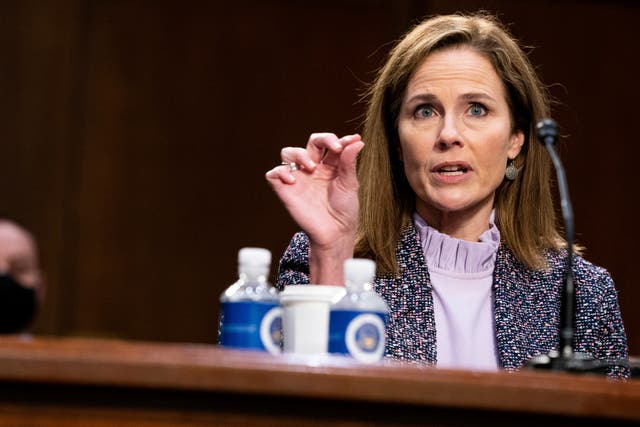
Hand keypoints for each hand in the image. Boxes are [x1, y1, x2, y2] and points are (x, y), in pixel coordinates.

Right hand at [266, 133, 363, 283]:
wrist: (335, 232)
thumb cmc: (344, 210)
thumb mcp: (350, 184)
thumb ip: (349, 162)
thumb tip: (357, 141)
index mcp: (329, 166)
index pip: (329, 144)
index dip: (339, 139)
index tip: (352, 140)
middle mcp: (313, 169)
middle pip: (311, 142)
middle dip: (323, 139)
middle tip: (335, 148)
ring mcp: (298, 178)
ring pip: (288, 152)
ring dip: (299, 154)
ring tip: (311, 168)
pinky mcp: (286, 190)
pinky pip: (274, 174)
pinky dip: (280, 172)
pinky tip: (293, 181)